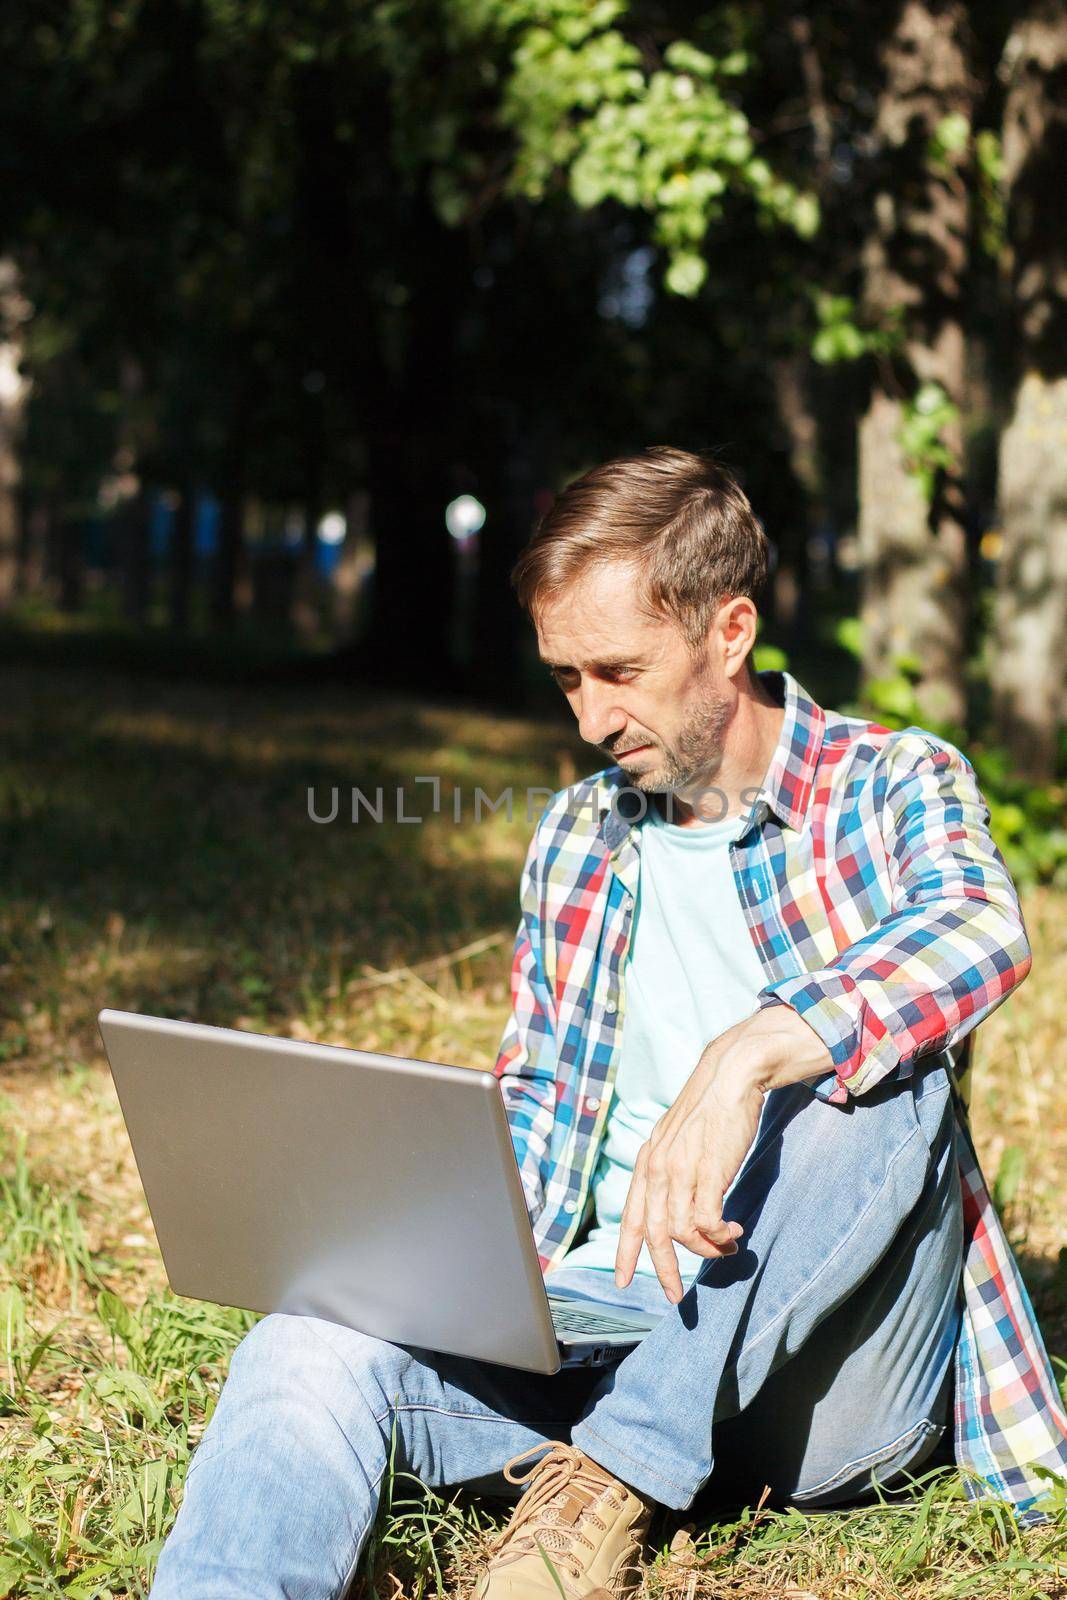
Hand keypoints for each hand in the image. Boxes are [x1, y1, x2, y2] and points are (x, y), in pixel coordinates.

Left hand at [614, 1046, 762, 1301]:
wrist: (730, 1078)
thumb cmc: (709, 1111)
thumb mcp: (678, 1141)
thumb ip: (672, 1171)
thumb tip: (678, 1209)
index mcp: (647, 1163)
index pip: (629, 1217)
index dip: (624, 1253)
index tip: (620, 1281)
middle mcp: (657, 1169)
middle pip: (652, 1234)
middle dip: (664, 1270)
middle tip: (676, 1296)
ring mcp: (681, 1171)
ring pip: (682, 1233)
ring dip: (707, 1249)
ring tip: (728, 1246)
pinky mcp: (708, 1172)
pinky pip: (708, 1223)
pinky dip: (721, 1236)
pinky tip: (734, 1231)